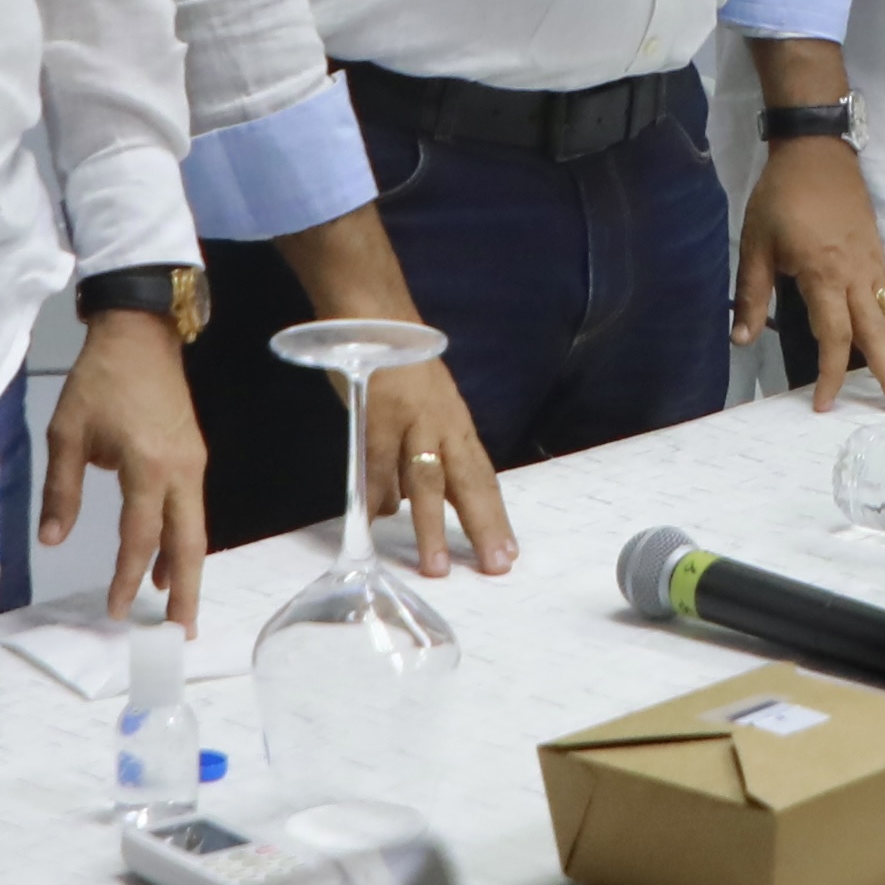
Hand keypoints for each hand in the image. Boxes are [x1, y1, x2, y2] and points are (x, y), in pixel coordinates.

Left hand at [40, 307, 208, 632]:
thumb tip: (51, 542)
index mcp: (147, 465)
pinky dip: (182, 542)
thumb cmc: (100, 379)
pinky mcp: (193, 458)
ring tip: (176, 611)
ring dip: (187, 571)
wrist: (140, 334)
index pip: (140, 536)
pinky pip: (191, 511)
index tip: (116, 609)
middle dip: (186, 592)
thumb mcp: (68, 432)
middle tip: (178, 634)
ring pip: (194, 530)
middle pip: (188, 544)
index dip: (128, 577)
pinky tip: (170, 563)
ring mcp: (193, 465)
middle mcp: (180, 471)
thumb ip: (62, 490)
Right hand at [359, 342, 512, 575]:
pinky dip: (379, 494)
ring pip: (428, 481)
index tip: (508, 555)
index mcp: (456, 426)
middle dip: (483, 527)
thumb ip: (414, 457)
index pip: (482, 477)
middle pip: (469, 482)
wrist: (375, 317)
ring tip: (437, 566)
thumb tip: (402, 505)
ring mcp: (413, 420)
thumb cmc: (397, 366)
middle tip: (496, 567)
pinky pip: (381, 463)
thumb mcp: (420, 410)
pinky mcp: (380, 415)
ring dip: (432, 527)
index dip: (495, 516)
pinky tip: (378, 521)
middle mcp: (444, 425)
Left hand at [739, 130, 884, 412]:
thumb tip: (741, 339)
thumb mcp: (755, 244)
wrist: (816, 151)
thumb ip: (750, 294)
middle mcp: (857, 275)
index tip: (826, 404)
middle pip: (880, 334)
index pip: (835, 337)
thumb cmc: (782, 196)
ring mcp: (873, 264)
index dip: (832, 374)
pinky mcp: (879, 255)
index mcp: (825, 274)